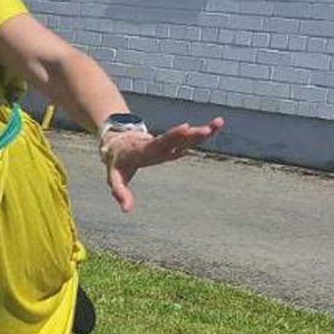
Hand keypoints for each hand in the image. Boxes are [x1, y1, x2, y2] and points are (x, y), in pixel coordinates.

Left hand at [102, 118, 223, 211]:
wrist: (118, 142)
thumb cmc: (118, 163)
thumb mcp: (115, 179)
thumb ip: (120, 193)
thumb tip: (127, 210)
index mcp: (142, 150)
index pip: (157, 144)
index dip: (171, 137)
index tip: (185, 127)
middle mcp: (155, 144)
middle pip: (173, 139)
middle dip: (189, 135)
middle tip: (205, 130)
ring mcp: (165, 142)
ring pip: (184, 137)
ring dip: (201, 131)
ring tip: (219, 123)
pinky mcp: (171, 143)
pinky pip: (188, 138)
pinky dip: (201, 134)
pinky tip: (216, 127)